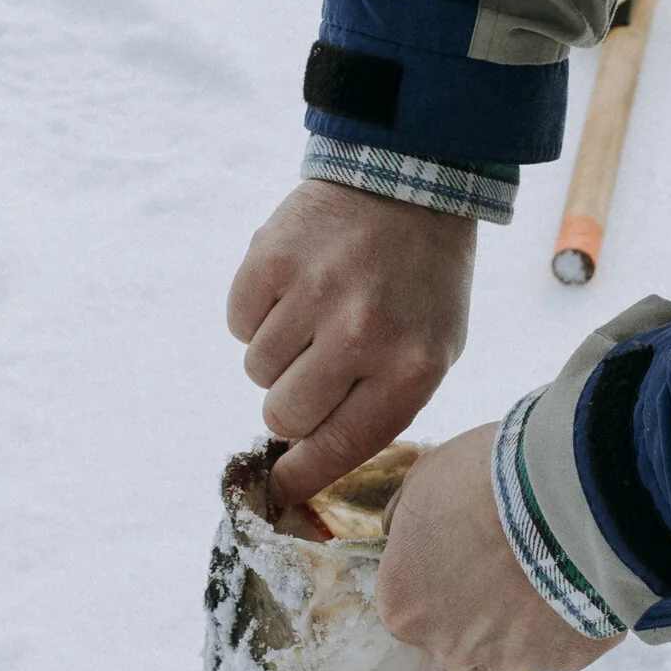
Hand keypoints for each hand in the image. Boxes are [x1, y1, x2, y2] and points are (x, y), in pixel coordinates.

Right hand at [228, 180, 475, 504]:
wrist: (410, 181)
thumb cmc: (422, 281)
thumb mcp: (432, 351)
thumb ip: (378, 408)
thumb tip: (308, 462)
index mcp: (409, 368)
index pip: (339, 447)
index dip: (302, 475)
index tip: (281, 489)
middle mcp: (361, 335)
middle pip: (285, 415)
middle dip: (292, 402)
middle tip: (314, 367)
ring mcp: (313, 294)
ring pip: (256, 370)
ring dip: (278, 353)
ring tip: (314, 314)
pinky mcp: (271, 258)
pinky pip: (238, 322)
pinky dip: (257, 314)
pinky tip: (294, 288)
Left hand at [376, 424, 621, 670]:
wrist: (567, 498)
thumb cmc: (484, 483)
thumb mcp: (424, 479)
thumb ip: (408, 519)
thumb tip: (405, 533)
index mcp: (402, 608)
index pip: (410, 601)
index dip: (437, 570)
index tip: (465, 544)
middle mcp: (447, 648)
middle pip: (456, 631)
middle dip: (477, 601)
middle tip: (507, 555)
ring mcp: (505, 661)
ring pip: (508, 642)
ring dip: (522, 614)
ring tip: (551, 564)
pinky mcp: (560, 664)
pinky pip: (557, 642)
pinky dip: (566, 617)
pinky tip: (580, 579)